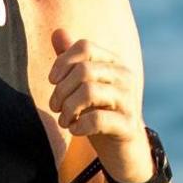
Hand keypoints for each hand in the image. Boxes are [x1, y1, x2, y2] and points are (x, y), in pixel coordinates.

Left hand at [47, 26, 148, 182]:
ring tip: (64, 120)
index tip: (53, 81)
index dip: (62, 62)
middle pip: (84, 70)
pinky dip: (79, 126)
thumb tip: (58, 31)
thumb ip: (71, 60)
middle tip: (55, 107)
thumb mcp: (83, 87)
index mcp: (114, 63)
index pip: (85, 47)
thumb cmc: (99, 114)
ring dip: (68, 109)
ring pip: (89, 92)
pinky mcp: (128, 126)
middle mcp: (125, 77)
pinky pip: (97, 119)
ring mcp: (129, 101)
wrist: (124, 150)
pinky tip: (75, 130)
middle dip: (61, 91)